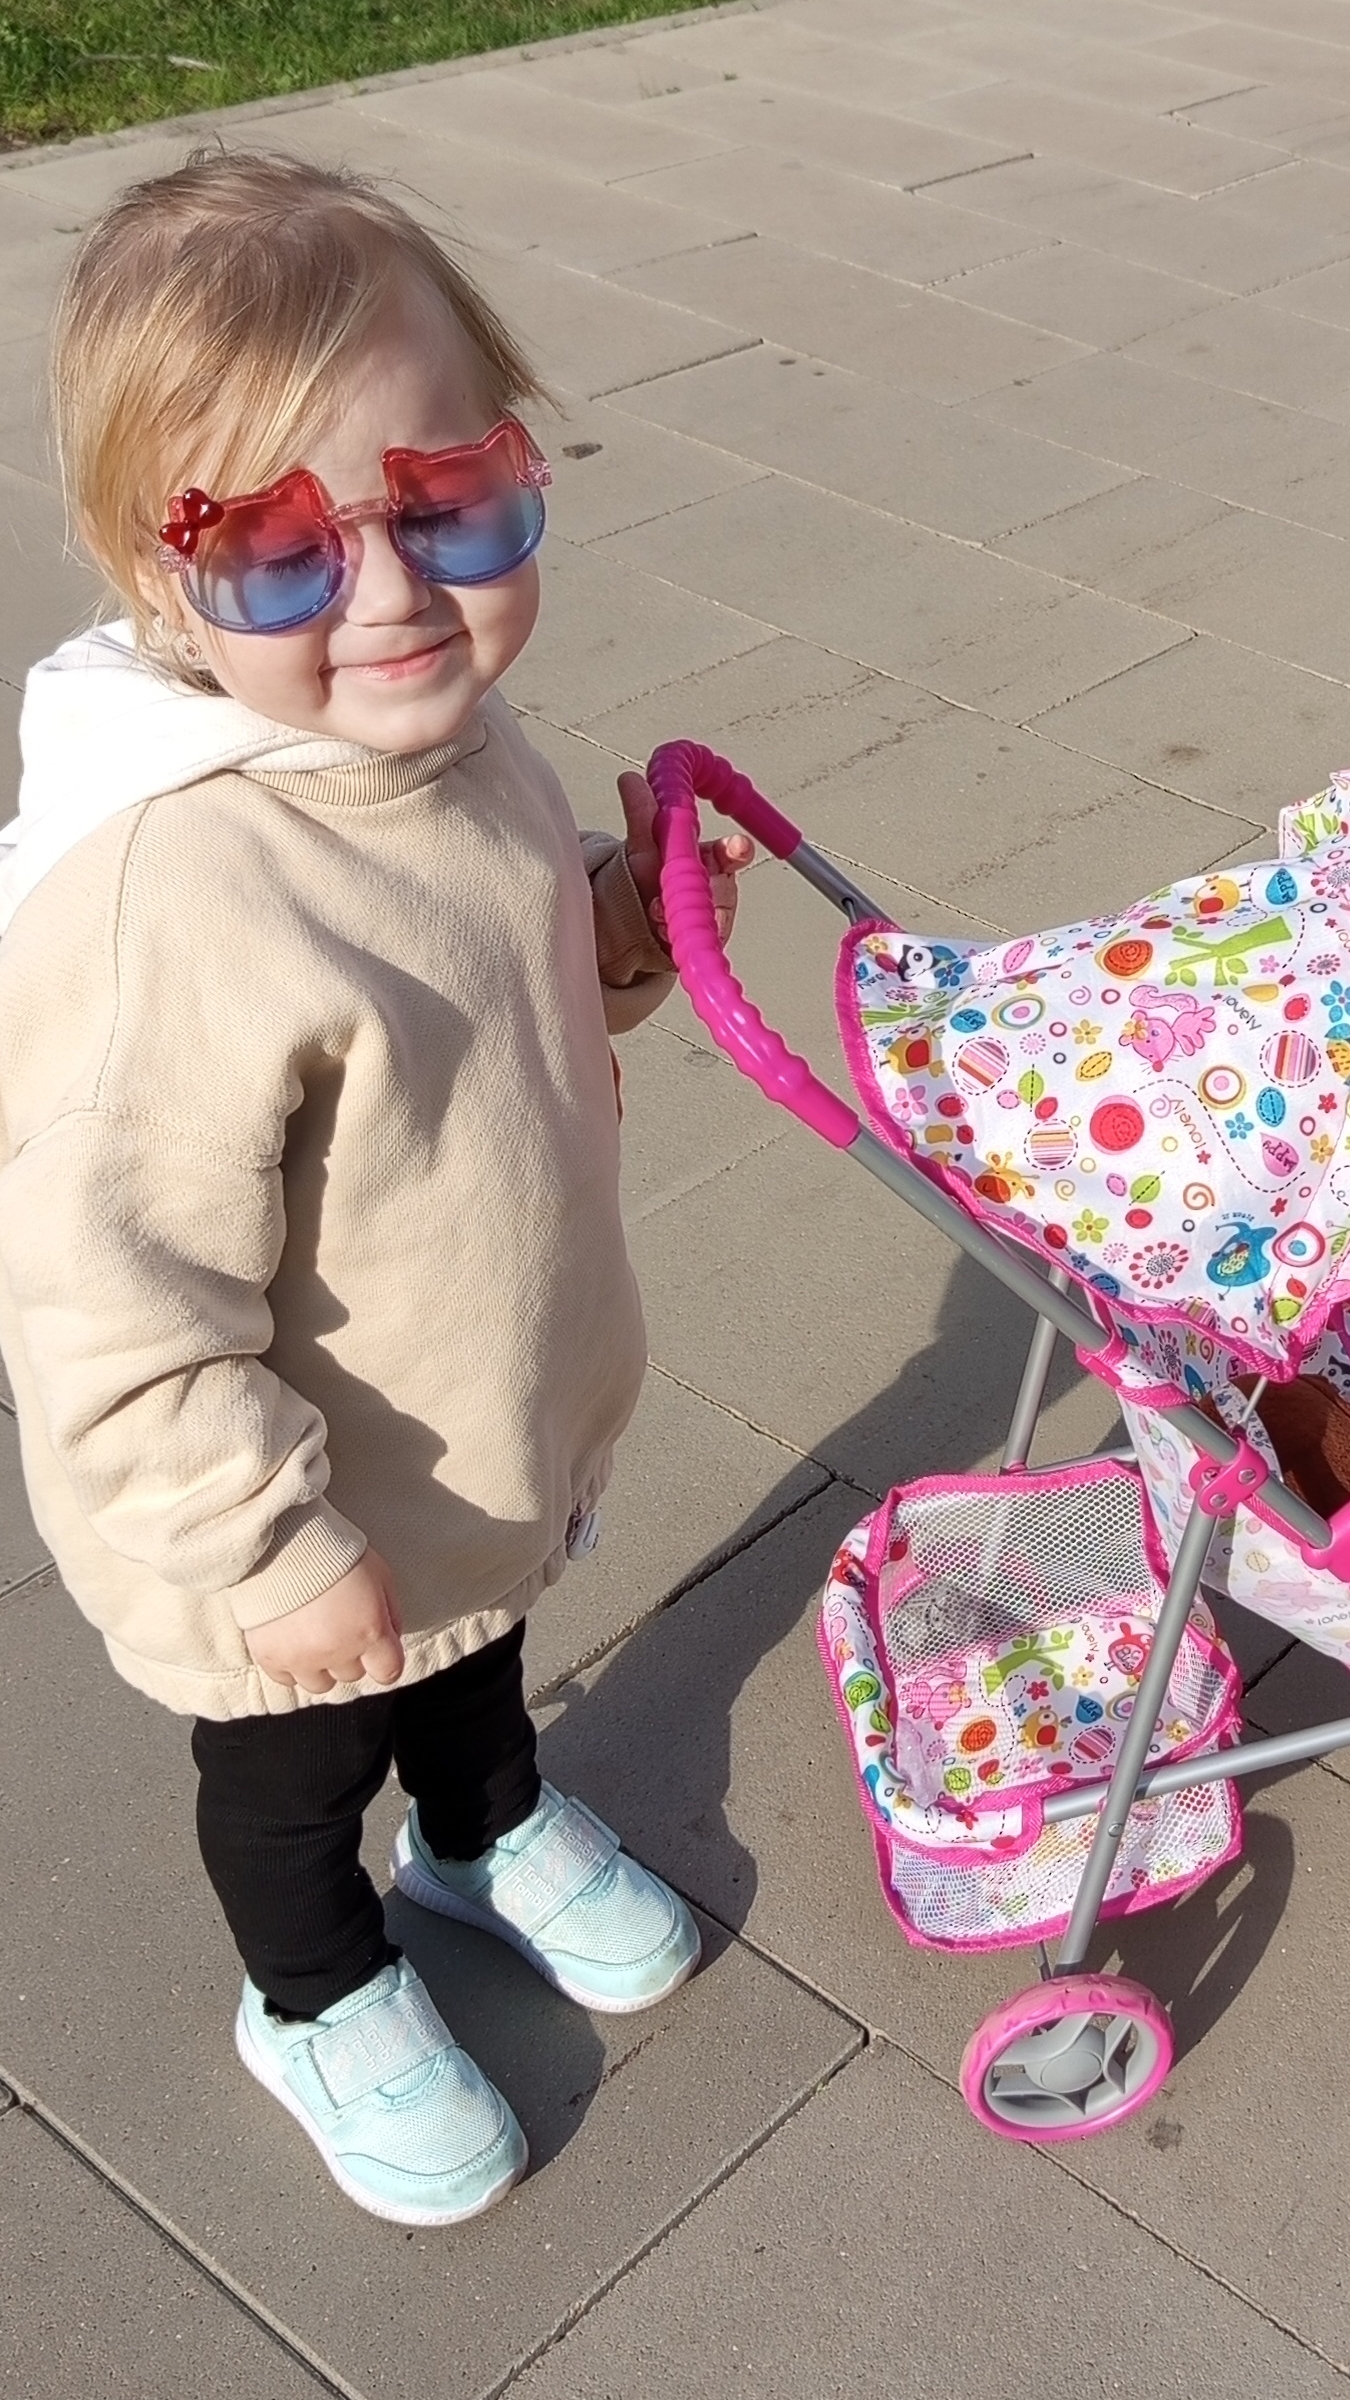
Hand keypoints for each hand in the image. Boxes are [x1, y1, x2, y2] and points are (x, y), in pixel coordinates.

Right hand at [244, 1548, 403, 1693]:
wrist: (282, 1540)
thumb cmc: (334, 1552)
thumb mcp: (380, 1574)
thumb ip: (391, 1612)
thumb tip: (392, 1637)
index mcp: (369, 1631)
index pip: (389, 1672)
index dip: (385, 1661)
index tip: (378, 1651)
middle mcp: (337, 1651)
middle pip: (353, 1675)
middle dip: (351, 1655)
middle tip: (339, 1625)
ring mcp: (301, 1658)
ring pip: (320, 1684)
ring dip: (321, 1665)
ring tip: (314, 1635)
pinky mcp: (270, 1657)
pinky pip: (286, 1679)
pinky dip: (290, 1664)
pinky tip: (291, 1639)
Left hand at [618, 770, 753, 947]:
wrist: (631, 916)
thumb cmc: (647, 878)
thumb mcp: (642, 842)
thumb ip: (641, 812)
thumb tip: (631, 780)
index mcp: (709, 857)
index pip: (732, 852)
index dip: (736, 849)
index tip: (737, 847)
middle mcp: (714, 886)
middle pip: (724, 888)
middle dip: (707, 890)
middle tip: (686, 886)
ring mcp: (709, 915)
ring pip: (711, 917)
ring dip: (684, 911)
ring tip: (657, 910)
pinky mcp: (700, 940)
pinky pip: (696, 941)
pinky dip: (676, 933)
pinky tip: (660, 928)